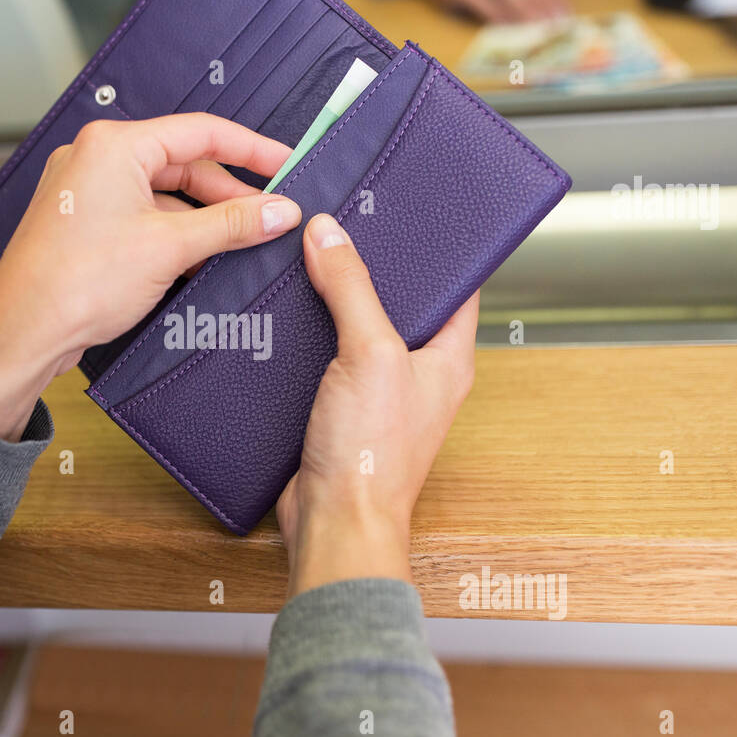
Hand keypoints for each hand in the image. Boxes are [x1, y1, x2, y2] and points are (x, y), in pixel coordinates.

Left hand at [0, 113, 300, 439]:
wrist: (23, 332)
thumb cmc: (78, 282)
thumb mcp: (171, 247)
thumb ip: (231, 224)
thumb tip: (279, 210)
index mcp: (114, 145)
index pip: (200, 132)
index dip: (252, 149)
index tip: (287, 165)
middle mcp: (95, 157)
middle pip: (182, 164)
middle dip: (228, 194)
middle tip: (270, 218)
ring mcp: (85, 191)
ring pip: (163, 194)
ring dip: (202, 219)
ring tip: (241, 245)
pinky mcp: (82, 223)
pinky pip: (141, 216)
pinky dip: (174, 234)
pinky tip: (202, 261)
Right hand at [276, 213, 478, 596]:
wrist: (334, 522)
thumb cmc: (373, 455)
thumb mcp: (370, 354)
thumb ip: (353, 289)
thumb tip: (330, 234)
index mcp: (447, 358)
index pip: (454, 286)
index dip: (435, 249)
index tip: (407, 214)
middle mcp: (416, 374)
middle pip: (397, 304)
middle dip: (368, 268)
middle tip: (341, 227)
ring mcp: (376, 393)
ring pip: (355, 330)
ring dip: (330, 302)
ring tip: (305, 258)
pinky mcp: (338, 410)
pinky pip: (323, 360)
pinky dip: (305, 338)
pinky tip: (281, 314)